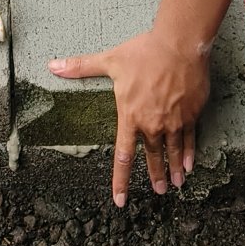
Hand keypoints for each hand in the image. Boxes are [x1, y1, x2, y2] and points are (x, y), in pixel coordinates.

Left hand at [49, 31, 210, 206]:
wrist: (178, 45)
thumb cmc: (144, 52)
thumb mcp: (111, 60)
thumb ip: (81, 67)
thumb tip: (53, 66)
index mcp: (131, 116)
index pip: (123, 156)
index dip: (121, 180)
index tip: (120, 200)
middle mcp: (152, 124)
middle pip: (152, 157)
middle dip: (155, 176)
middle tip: (159, 190)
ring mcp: (174, 121)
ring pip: (172, 151)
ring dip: (174, 169)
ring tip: (177, 184)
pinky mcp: (191, 114)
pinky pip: (189, 138)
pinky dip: (189, 153)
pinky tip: (189, 163)